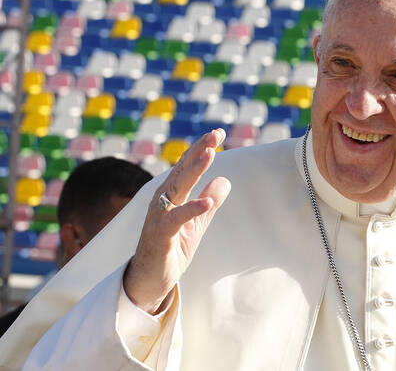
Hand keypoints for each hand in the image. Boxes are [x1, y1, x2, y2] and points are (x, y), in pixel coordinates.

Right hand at [123, 129, 231, 313]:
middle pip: (181, 171)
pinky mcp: (159, 236)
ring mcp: (158, 217)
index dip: (201, 149)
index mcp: (171, 195)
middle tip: (214, 135)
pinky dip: (191, 209)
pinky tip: (207, 202)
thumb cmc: (171, 249)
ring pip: (176, 188)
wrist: (151, 281)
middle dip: (198, 151)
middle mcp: (161, 201)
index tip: (217, 133)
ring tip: (210, 155)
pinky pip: (175, 219)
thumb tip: (225, 180)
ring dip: (193, 171)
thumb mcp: (197, 224)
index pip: (186, 166)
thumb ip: (209, 202)